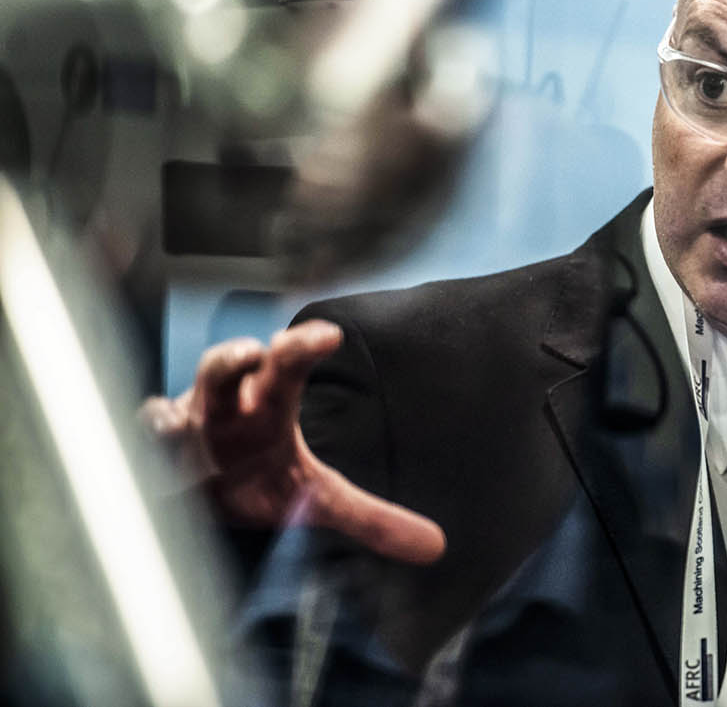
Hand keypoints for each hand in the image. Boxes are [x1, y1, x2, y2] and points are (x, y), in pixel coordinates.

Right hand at [140, 319, 445, 564]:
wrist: (193, 496)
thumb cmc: (255, 479)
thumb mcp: (317, 498)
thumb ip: (374, 519)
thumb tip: (436, 547)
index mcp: (267, 407)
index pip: (288, 366)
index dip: (304, 347)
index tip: (331, 335)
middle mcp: (222, 409)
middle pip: (225, 369)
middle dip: (235, 360)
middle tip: (254, 352)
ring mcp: (177, 435)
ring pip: (169, 408)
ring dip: (172, 414)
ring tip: (180, 418)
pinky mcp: (143, 463)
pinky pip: (135, 451)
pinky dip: (139, 451)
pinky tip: (146, 451)